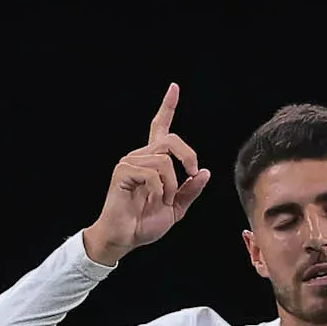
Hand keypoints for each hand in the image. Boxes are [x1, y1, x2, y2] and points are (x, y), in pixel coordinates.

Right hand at [83, 84, 210, 263]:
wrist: (124, 238)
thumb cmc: (144, 224)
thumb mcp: (176, 208)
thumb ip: (190, 191)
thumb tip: (203, 172)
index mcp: (153, 161)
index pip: (160, 127)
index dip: (167, 106)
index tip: (174, 87)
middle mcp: (140, 156)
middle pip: (170, 139)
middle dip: (188, 156)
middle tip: (192, 175)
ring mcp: (130, 162)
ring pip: (164, 160)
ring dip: (172, 185)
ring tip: (162, 200)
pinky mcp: (123, 171)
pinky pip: (153, 173)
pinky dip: (160, 190)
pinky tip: (153, 200)